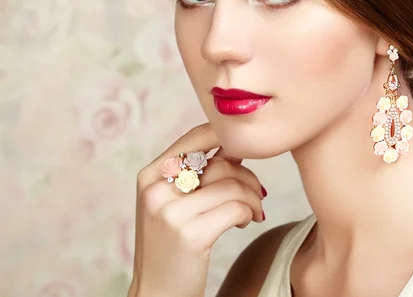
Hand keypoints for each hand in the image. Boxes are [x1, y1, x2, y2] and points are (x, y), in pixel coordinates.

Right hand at [128, 123, 265, 296]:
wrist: (157, 294)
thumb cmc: (171, 245)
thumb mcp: (173, 202)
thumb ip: (198, 172)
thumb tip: (236, 142)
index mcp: (150, 175)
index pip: (196, 137)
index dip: (228, 137)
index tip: (247, 151)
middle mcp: (156, 190)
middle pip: (220, 162)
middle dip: (247, 176)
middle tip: (256, 194)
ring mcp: (170, 212)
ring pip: (231, 185)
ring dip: (252, 197)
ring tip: (253, 211)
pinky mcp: (189, 235)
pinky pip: (235, 208)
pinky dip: (248, 213)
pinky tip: (245, 223)